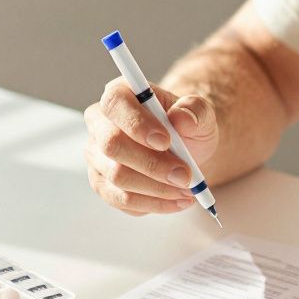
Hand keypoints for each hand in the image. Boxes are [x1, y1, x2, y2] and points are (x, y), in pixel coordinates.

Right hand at [83, 80, 218, 215]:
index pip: (115, 104)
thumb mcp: (201, 113)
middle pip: (112, 145)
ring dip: (157, 188)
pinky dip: (154, 203)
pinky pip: (122, 200)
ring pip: (117, 177)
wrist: (183, 149)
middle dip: (152, 164)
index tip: (165, 141)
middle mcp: (100, 123)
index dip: (137, 124)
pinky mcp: (102, 183)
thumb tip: (182, 118)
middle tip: (185, 176)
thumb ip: (196, 110)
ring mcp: (97, 156)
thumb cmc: (186, 126)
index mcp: (120, 94)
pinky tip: (176, 200)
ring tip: (187, 189)